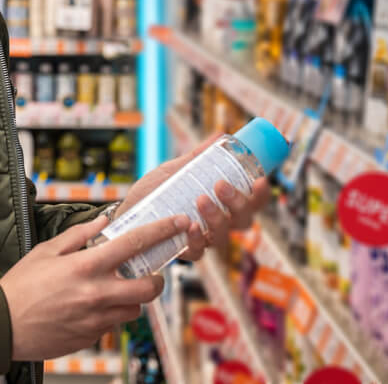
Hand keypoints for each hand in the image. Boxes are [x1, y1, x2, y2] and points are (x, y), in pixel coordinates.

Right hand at [0, 213, 190, 360]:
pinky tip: (88, 308)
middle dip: (156, 280)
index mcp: (86, 266)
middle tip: (148, 274)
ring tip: (113, 291)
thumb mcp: (46, 251)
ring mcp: (96, 319)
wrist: (2, 325)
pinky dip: (108, 314)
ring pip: (134, 309)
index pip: (135, 244)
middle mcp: (96, 293)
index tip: (178, 223)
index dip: (162, 231)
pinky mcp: (91, 337)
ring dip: (131, 299)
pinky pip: (112, 324)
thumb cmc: (20, 285)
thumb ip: (78, 235)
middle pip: (149, 287)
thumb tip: (103, 221)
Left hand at [114, 135, 268, 260]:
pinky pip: (197, 252)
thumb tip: (219, 135)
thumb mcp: (175, 170)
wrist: (126, 209)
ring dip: (217, 218)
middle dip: (238, 203)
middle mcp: (217, 223)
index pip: (251, 202)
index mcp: (222, 204)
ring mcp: (202, 239)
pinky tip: (190, 225)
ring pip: (222, 236)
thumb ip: (196, 157)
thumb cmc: (155, 191)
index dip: (261, 194)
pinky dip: (196, 239)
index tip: (260, 180)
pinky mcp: (183, 250)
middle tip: (221, 185)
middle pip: (243, 220)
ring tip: (201, 199)